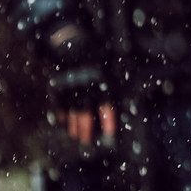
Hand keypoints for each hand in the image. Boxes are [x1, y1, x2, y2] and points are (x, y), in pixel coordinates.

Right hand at [47, 25, 113, 143]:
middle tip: (88, 142)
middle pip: (86, 116)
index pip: (107, 109)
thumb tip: (132, 101)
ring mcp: (70, 90)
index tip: (110, 136)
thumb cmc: (99, 61)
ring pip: (72, 114)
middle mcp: (86, 89)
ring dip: (75, 127)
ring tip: (77, 136)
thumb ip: (119, 86)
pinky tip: (65, 123)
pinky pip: (59, 107)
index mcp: (102, 84)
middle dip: (88, 131)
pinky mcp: (58, 89)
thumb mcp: (112, 69)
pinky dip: (62, 116)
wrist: (74, 48)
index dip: (108, 123)